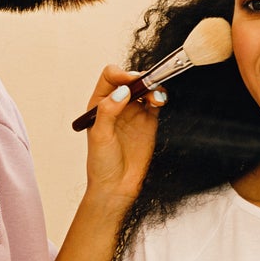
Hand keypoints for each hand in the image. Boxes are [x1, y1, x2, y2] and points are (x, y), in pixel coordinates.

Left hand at [82, 67, 163, 204]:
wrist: (116, 186)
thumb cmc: (102, 164)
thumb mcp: (100, 136)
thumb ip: (108, 111)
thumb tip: (123, 91)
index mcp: (100, 103)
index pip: (110, 77)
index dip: (121, 74)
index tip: (130, 82)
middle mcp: (117, 104)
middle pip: (130, 79)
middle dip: (140, 78)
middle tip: (147, 86)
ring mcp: (133, 112)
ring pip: (145, 88)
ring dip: (152, 87)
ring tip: (156, 98)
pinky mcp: (148, 121)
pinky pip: (155, 102)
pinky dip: (160, 97)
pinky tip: (159, 102)